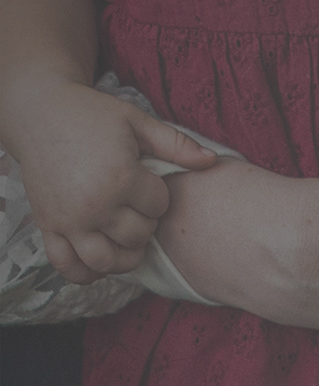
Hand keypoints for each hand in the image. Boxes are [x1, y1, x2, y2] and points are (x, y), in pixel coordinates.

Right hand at [15, 81, 216, 282]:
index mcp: (120, 177)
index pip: (159, 206)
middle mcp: (93, 205)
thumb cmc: (92, 115)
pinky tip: (100, 259)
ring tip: (126, 237)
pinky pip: (67, 266)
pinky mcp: (47, 227)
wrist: (39, 113)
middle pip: (137, 236)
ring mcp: (68, 220)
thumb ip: (177, 144)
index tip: (145, 178)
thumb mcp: (137, 122)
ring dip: (124, 255)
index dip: (158, 195)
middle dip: (145, 222)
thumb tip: (213, 161)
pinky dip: (86, 272)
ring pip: (106, 261)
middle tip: (137, 204)